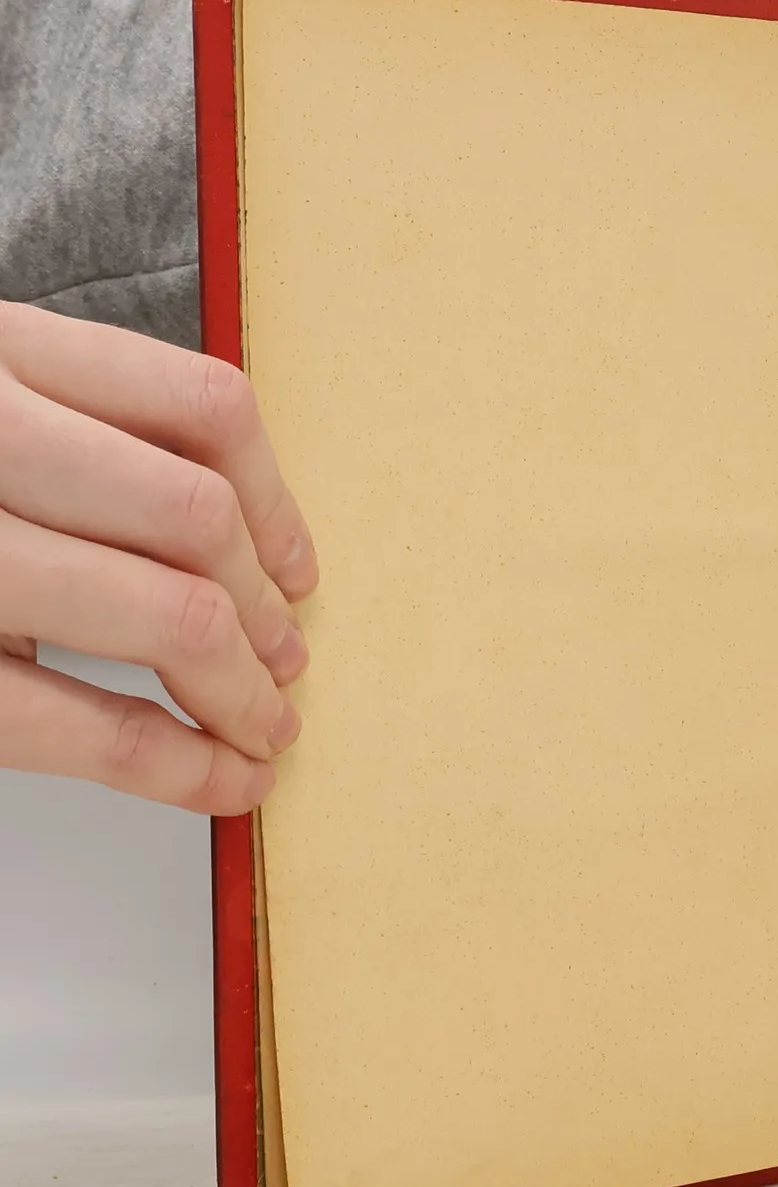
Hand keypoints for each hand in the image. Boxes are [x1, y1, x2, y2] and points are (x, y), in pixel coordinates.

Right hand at [0, 304, 316, 813]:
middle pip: (195, 518)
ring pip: (166, 612)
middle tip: (285, 663)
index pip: (203, 406)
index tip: (298, 570)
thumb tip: (236, 552)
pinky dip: (178, 765)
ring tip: (263, 726)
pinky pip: (75, 722)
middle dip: (263, 611)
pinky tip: (219, 781)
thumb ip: (69, 443)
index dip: (278, 502)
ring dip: (242, 690)